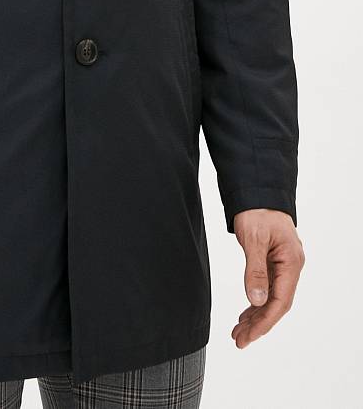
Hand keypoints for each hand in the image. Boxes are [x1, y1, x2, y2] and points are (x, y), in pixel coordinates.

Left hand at [231, 209, 304, 347]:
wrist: (257, 190)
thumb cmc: (257, 210)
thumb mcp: (254, 238)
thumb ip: (255, 270)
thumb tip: (257, 301)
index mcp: (291, 262)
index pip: (280, 301)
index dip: (265, 322)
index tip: (249, 336)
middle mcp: (291, 266)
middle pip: (276, 304)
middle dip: (258, 324)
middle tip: (239, 340)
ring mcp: (283, 265)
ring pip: (271, 298)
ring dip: (256, 316)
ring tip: (238, 332)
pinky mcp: (273, 262)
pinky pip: (266, 288)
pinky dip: (255, 302)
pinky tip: (246, 314)